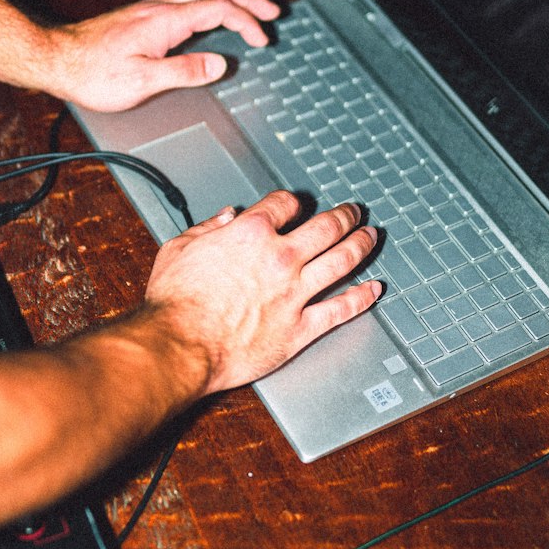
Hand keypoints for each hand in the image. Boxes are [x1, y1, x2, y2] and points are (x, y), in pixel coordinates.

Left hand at [50, 0, 280, 111]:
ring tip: (251, 8)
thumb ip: (185, 71)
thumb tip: (220, 64)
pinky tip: (211, 14)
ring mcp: (151, 9)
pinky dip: (211, 1)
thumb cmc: (94, 74)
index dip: (247, 21)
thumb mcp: (142, 81)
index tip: (263, 38)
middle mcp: (160, 8)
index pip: (219, 9)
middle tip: (273, 11)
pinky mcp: (143, 16)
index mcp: (165, 21)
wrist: (57, 59)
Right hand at [141, 191, 381, 394]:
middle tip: (354, 212)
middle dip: (345, 216)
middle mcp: (280, 257)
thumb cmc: (174, 302)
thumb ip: (207, 228)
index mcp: (250, 233)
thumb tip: (225, 217)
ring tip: (371, 236)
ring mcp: (294, 293)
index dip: (293, 202)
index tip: (297, 206)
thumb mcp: (178, 248)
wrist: (180, 345)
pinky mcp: (299, 328)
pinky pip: (340, 310)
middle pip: (326, 228)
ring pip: (342, 261)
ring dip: (361, 245)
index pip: (284, 204)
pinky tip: (374, 290)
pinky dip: (361, 299)